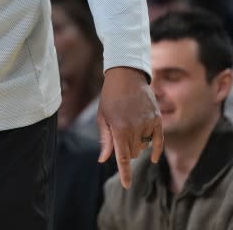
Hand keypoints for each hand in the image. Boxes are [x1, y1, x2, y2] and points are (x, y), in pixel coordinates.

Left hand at [98, 66, 162, 187]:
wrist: (126, 77)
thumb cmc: (109, 97)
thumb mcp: (103, 117)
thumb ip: (105, 140)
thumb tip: (104, 160)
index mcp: (119, 128)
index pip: (123, 157)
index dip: (125, 172)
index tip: (127, 185)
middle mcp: (135, 128)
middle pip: (132, 152)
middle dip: (125, 150)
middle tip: (119, 136)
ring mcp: (148, 124)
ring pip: (143, 147)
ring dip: (136, 145)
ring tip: (129, 128)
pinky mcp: (157, 120)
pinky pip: (158, 141)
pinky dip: (154, 150)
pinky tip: (153, 158)